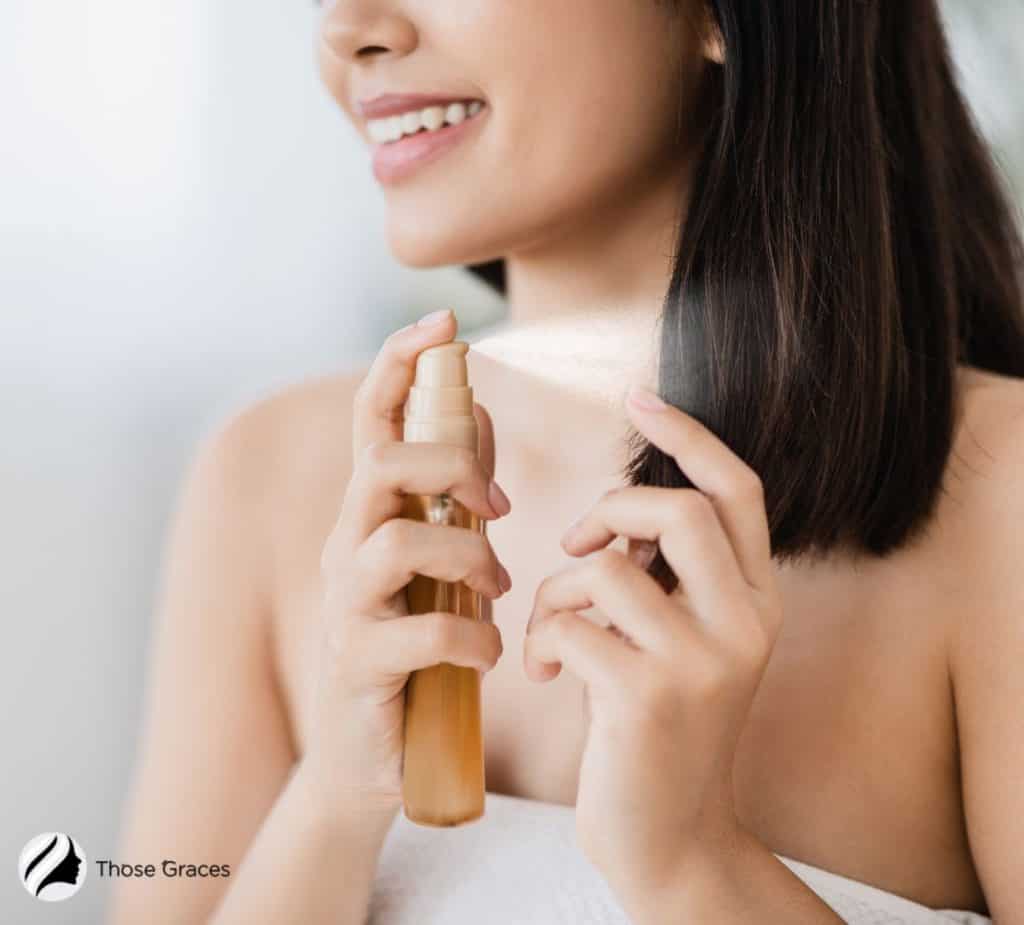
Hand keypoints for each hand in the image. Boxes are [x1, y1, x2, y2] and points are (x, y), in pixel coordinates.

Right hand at [304, 310, 511, 823]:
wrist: (374, 754)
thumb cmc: (415, 648)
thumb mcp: (438, 561)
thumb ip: (453, 492)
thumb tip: (478, 414)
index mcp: (372, 515)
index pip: (374, 420)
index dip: (400, 363)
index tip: (443, 320)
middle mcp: (347, 549)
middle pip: (380, 466)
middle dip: (450, 468)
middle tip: (499, 509)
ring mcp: (345, 607)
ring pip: (395, 542)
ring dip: (468, 558)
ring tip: (499, 589)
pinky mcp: (357, 665)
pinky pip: (418, 632)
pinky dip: (470, 639)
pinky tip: (489, 655)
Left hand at [523, 384, 782, 905]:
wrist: (667, 835)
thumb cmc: (656, 723)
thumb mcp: (681, 641)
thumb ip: (666, 576)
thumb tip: (617, 516)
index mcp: (758, 601)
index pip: (737, 491)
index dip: (688, 435)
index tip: (640, 396)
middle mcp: (747, 625)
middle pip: (677, 511)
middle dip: (606, 511)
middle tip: (575, 549)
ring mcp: (703, 664)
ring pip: (609, 569)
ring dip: (559, 590)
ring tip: (552, 630)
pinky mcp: (649, 699)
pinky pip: (571, 623)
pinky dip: (542, 638)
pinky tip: (544, 673)